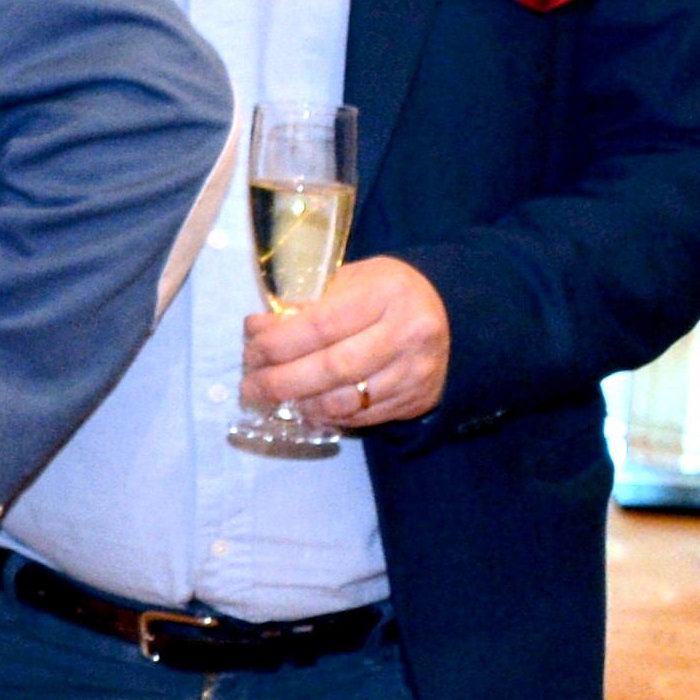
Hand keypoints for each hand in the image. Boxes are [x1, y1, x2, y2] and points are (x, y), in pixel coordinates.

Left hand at [248, 256, 449, 433]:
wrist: (449, 314)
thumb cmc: (385, 293)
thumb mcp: (350, 282)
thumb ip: (305, 304)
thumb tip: (257, 329)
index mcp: (387, 294)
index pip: (321, 325)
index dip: (278, 344)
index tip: (252, 353)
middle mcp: (408, 333)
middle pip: (332, 368)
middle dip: (282, 381)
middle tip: (250, 387)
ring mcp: (416, 371)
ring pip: (347, 400)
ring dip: (302, 404)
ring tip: (274, 399)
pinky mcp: (417, 399)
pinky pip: (363, 416)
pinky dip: (328, 416)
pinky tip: (306, 409)